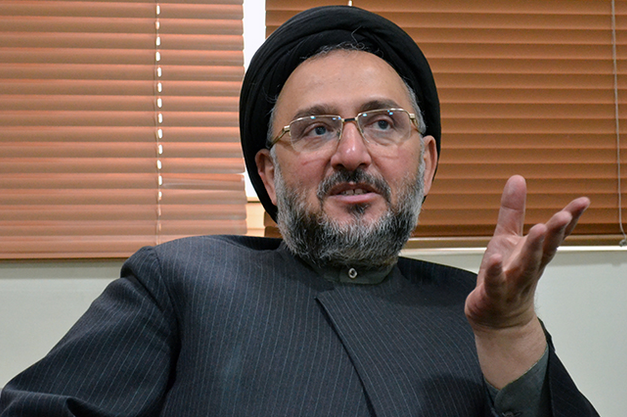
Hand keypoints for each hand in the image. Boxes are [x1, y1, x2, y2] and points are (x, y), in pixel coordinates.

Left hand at [465, 175, 588, 386]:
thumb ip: (513, 211)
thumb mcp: (506, 239)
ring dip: (533, 249)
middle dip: (555, 233)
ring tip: (540, 229)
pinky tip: (497, 258)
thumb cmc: (504, 276)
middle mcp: (528, 269)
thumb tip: (518, 178)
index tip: (583, 202)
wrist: (497, 320)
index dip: (569, 219)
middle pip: (545, 250)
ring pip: (525, 266)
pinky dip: (496, 271)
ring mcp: (513, 284)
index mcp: (534, 254)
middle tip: (564, 215)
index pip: (555, 236)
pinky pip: (495, 283)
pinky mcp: (493, 295)